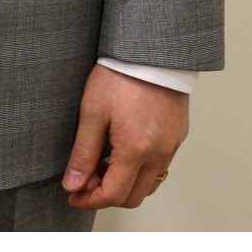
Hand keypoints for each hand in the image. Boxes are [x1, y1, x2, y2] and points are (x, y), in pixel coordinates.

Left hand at [62, 63, 188, 209]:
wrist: (150, 51)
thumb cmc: (120, 75)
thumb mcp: (92, 112)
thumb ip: (82, 153)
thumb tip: (73, 184)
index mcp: (135, 150)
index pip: (114, 194)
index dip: (90, 201)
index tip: (74, 195)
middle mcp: (159, 154)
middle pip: (133, 196)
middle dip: (106, 195)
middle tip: (85, 179)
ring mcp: (172, 146)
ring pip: (149, 184)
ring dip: (125, 184)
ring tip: (102, 164)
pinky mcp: (178, 136)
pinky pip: (161, 167)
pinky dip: (140, 170)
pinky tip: (122, 152)